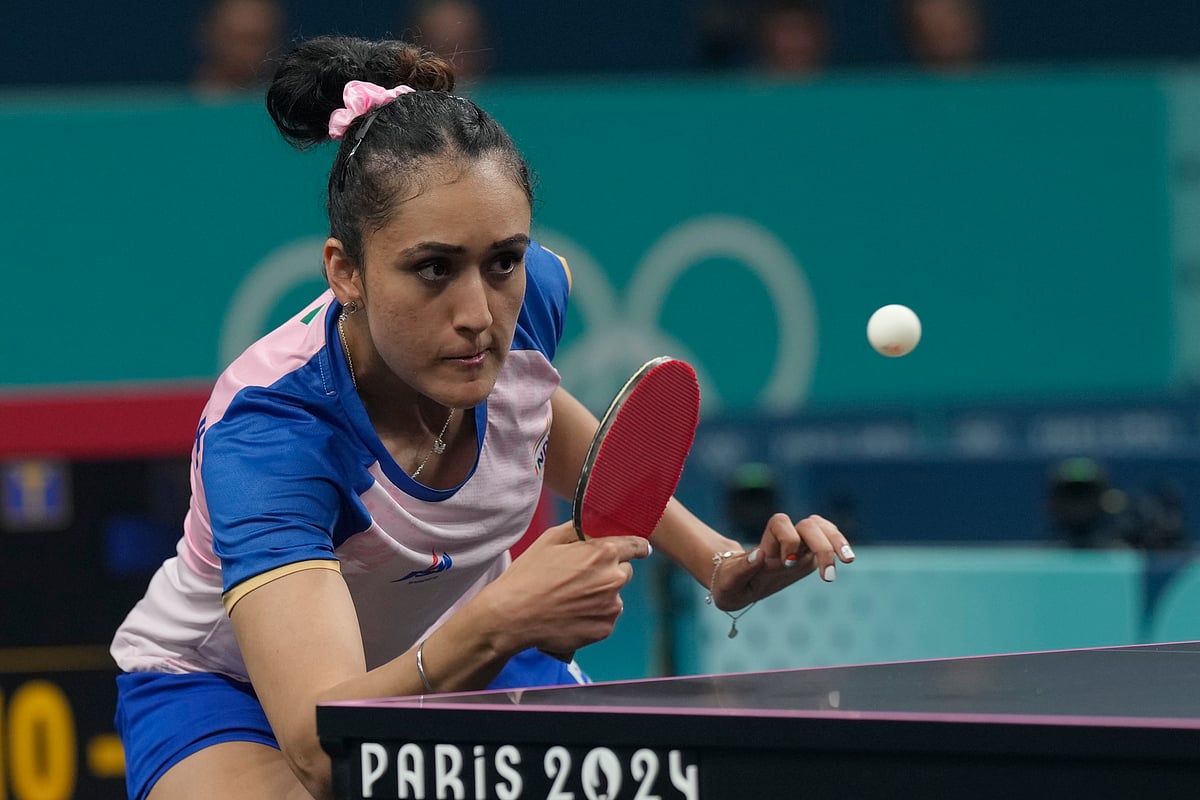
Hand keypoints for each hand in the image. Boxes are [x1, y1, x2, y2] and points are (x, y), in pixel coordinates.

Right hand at [493, 522, 651, 655]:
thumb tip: (598, 523)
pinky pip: (605, 617)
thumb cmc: (529, 575)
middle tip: (580, 577)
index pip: (637, 545)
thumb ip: (581, 528)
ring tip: (570, 599)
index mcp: (603, 552)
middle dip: (609, 571)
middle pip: (624, 571)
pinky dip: (593, 616)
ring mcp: (611, 607)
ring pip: (614, 596)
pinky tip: (570, 614)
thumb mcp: (551, 539)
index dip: (634, 547)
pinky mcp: (604, 629)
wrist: (512, 617)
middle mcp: (613, 579)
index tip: (634, 549)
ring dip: (601, 596)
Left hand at [709, 513, 853, 611]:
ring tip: (848, 560)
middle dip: (822, 547)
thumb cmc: (730, 582)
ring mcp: (799, 548)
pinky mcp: (809, 556)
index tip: (785, 564)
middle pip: (809, 525)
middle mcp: (784, 541)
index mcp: (766, 545)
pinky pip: (828, 539)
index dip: (787, 539)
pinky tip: (846, 557)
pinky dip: (839, 543)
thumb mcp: (729, 581)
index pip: (780, 523)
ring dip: (837, 541)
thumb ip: (741, 569)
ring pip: (823, 529)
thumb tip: (759, 555)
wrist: (735, 585)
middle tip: (828, 577)